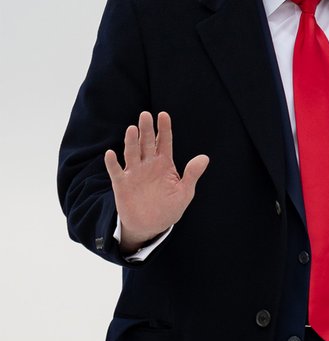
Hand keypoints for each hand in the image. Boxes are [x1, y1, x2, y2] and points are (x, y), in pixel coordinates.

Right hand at [103, 111, 208, 250]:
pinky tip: (110, 154)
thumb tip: (205, 157)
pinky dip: (113, 163)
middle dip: (146, 129)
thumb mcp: (185, 192)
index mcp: (164, 164)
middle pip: (147, 143)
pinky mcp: (122, 185)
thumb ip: (192, 174)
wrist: (151, 226)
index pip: (164, 142)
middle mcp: (148, 165)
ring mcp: (134, 173)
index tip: (164, 114)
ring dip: (131, 142)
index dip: (164, 129)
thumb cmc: (169, 207)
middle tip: (145, 115)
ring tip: (132, 129)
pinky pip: (116, 172)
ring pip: (132, 153)